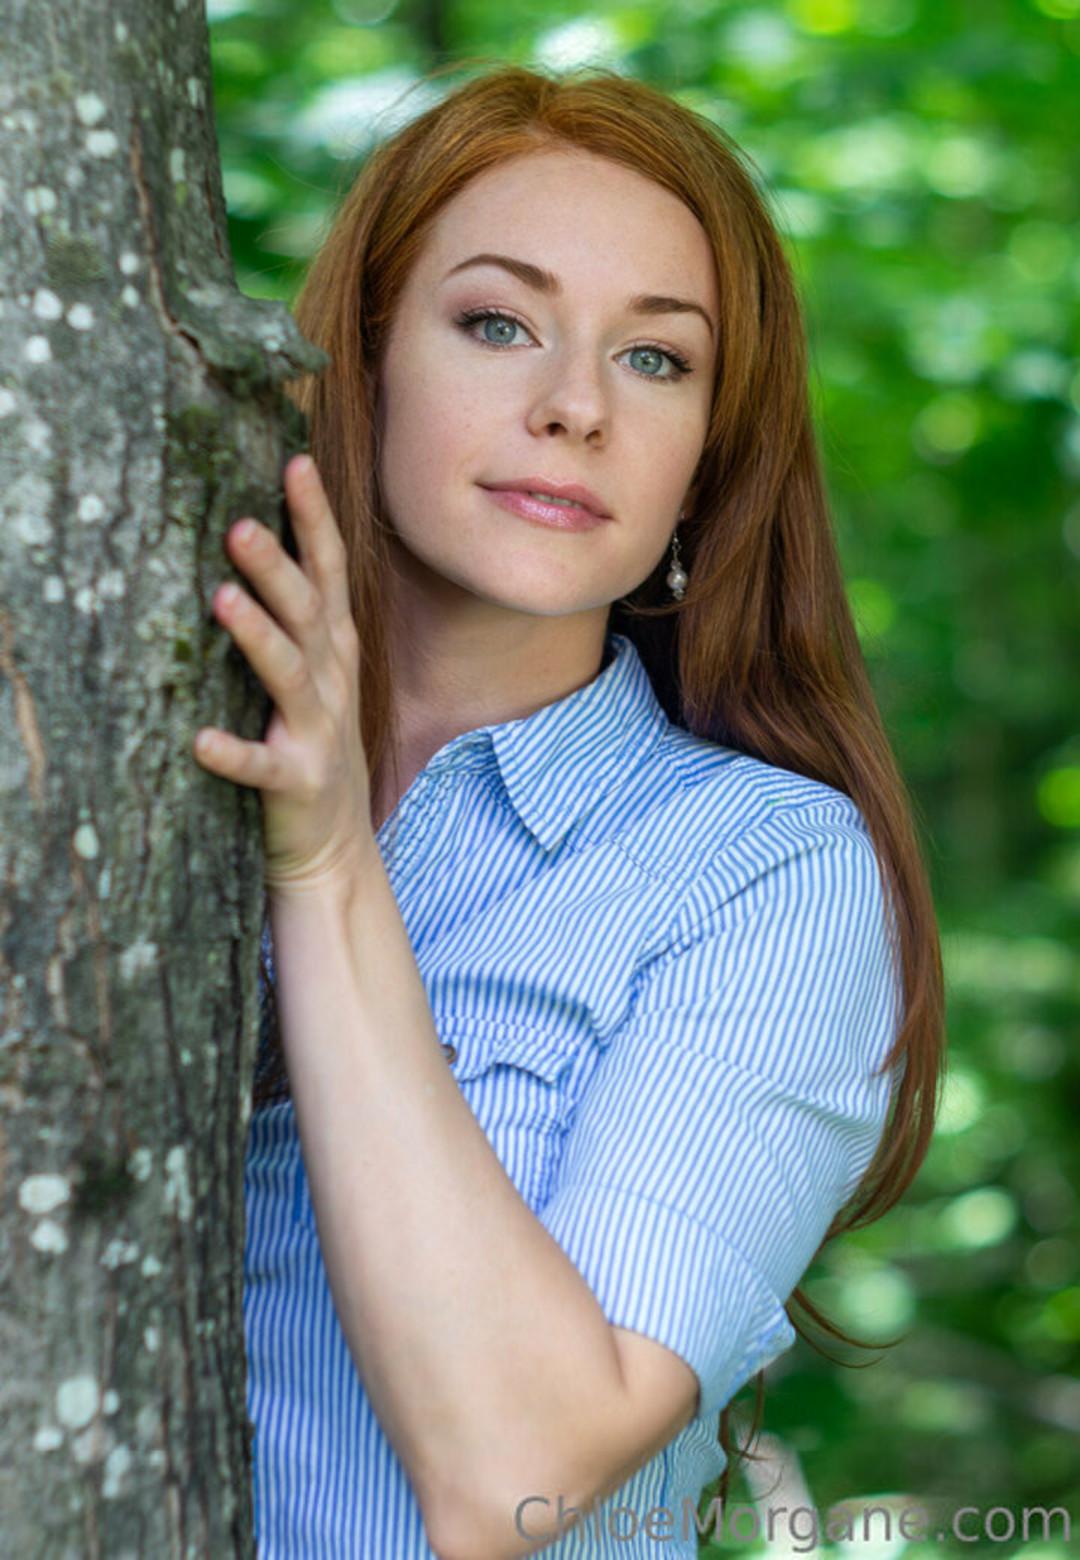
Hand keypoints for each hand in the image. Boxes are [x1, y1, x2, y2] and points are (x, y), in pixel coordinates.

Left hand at [192, 454, 373, 893]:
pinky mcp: (296, 782)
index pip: (329, 572)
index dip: (314, 518)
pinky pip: (262, 766)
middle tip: (238, 523)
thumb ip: (298, 618)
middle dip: (277, 566)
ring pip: (289, 676)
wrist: (336, 848)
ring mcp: (318, 732)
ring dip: (258, 638)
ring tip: (221, 600)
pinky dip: (234, 753)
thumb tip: (255, 537)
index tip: (294, 462)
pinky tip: (200, 741)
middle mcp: (332, 681)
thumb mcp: (319, 673)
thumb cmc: (314, 744)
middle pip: (307, 613)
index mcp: (335, 649)